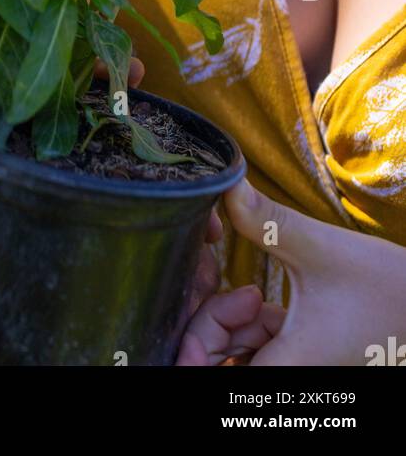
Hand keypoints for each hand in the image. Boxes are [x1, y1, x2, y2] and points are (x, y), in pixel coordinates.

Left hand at [178, 178, 405, 365]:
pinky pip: (257, 348)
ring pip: (238, 355)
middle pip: (222, 365)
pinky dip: (246, 324)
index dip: (194, 358)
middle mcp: (291, 372)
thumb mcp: (319, 246)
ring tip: (235, 285)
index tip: (183, 336)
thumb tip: (224, 185)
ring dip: (226, 323)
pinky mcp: (298, 355)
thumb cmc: (381, 283)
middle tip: (211, 281)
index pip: (219, 380)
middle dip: (206, 326)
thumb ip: (266, 221)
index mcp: (292, 361)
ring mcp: (294, 366)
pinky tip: (253, 297)